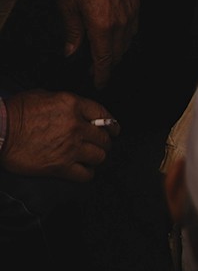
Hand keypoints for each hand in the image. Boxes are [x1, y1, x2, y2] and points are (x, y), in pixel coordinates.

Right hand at [2, 91, 118, 182]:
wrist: (1, 130)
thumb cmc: (16, 111)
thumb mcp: (44, 95)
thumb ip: (65, 103)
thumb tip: (74, 110)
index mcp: (73, 105)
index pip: (103, 114)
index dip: (112, 124)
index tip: (114, 129)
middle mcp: (76, 126)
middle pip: (104, 137)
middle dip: (105, 142)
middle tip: (102, 145)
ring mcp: (70, 147)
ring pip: (99, 156)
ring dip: (98, 158)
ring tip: (93, 159)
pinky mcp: (60, 166)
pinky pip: (85, 174)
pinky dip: (87, 174)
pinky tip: (83, 171)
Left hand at [57, 0, 138, 87]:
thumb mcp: (67, 8)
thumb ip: (71, 33)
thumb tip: (71, 51)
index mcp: (102, 27)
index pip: (104, 60)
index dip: (102, 76)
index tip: (99, 84)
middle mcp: (120, 23)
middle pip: (117, 55)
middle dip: (107, 65)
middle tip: (95, 69)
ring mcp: (130, 14)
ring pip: (127, 44)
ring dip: (116, 52)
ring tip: (104, 53)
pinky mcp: (136, 5)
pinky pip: (133, 29)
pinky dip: (125, 37)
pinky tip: (116, 35)